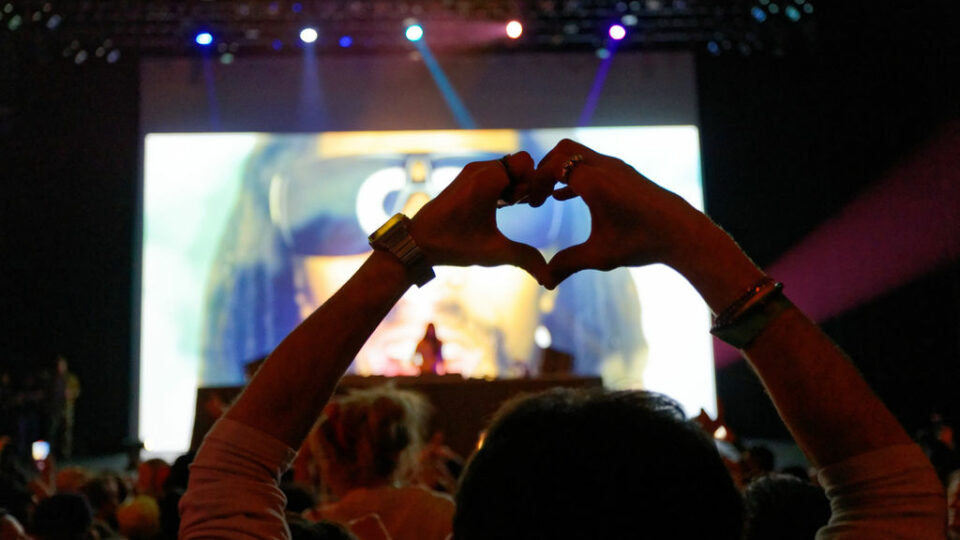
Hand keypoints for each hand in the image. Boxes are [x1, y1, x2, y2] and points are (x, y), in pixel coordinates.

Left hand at [409, 152, 549, 283]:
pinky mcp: (467, 177)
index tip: (528, 205)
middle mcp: (479, 169)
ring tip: (508, 208)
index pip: (526, 162)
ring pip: (507, 167)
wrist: (418, 241)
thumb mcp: (493, 252)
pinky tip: (500, 207)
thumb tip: (551, 281)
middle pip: (519, 163)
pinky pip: (495, 172)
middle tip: (520, 206)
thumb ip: (526, 259)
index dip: (534, 182)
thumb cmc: (453, 245)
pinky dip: (503, 185)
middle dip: (526, 183)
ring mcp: (472, 171)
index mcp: (486, 180)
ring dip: (514, 185)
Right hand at [535, 139, 707, 288]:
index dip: (536, 182)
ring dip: (560, 172)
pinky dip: (574, 176)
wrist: (682, 232)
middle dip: (544, 169)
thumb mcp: (601, 256)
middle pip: (563, 150)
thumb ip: (568, 263)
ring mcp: (616, 168)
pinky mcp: (624, 174)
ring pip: (578, 155)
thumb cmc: (642, 242)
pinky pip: (591, 165)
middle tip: (536, 194)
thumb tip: (545, 281)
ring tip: (548, 198)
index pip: (553, 166)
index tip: (533, 204)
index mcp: (595, 182)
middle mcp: (605, 168)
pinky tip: (564, 197)